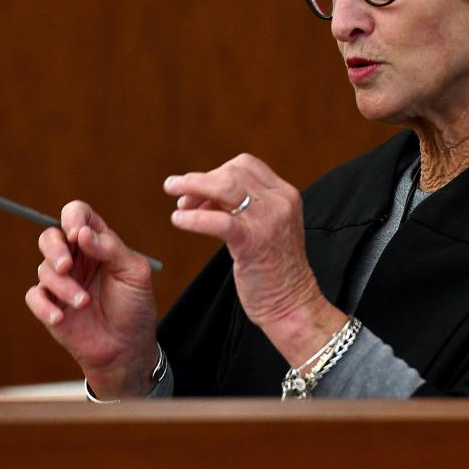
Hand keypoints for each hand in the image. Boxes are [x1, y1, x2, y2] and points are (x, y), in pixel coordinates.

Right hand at [24, 201, 158, 398]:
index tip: (76, 233)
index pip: (78, 215)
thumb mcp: (134, 272)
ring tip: (84, 302)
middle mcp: (77, 258)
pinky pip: (33, 296)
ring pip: (44, 269)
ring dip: (63, 286)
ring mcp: (62, 281)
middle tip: (67, 266)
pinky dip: (44, 305)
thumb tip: (82, 232)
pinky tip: (61, 317)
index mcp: (98, 242)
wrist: (127, 347)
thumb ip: (110, 249)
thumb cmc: (135, 305)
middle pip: (50, 236)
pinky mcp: (49, 305)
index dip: (73, 217)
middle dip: (54, 248)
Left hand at [164, 153, 346, 367]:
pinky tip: (179, 220)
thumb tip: (203, 195)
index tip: (201, 188)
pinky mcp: (253, 242)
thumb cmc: (275, 269)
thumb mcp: (268, 227)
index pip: (247, 164)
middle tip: (179, 193)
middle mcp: (280, 202)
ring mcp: (268, 220)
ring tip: (174, 197)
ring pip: (225, 187)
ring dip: (192, 187)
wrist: (293, 304)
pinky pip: (217, 220)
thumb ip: (245, 208)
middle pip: (233, 172)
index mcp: (285, 195)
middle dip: (201, 179)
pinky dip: (194, 218)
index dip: (218, 171)